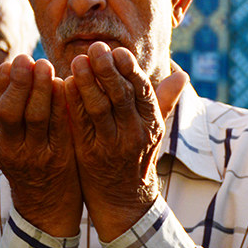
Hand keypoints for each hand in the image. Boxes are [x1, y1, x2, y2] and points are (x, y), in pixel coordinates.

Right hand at [0, 55, 81, 236]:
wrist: (46, 203)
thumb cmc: (24, 162)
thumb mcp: (2, 142)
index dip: (2, 83)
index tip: (11, 62)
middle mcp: (11, 149)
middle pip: (11, 112)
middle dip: (19, 83)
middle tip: (27, 58)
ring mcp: (36, 155)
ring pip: (38, 117)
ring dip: (42, 89)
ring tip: (46, 65)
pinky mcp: (60, 159)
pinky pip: (61, 127)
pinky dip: (62, 105)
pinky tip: (67, 85)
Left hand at [63, 42, 185, 241]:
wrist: (125, 199)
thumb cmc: (137, 156)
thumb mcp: (154, 129)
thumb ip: (164, 99)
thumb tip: (183, 74)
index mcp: (153, 124)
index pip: (143, 91)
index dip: (131, 70)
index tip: (119, 51)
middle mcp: (136, 134)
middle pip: (121, 96)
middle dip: (108, 70)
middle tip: (96, 48)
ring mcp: (113, 145)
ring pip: (100, 108)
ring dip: (88, 82)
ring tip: (77, 60)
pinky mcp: (91, 154)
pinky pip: (81, 124)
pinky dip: (74, 103)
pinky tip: (65, 84)